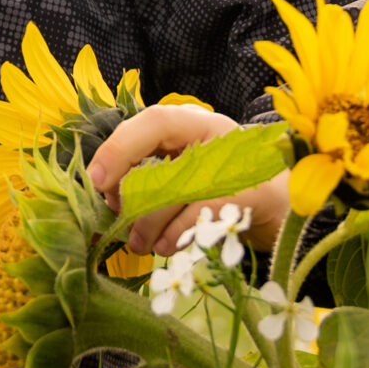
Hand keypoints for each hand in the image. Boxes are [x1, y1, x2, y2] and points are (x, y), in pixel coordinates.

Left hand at [86, 103, 292, 256]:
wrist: (275, 202)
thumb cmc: (217, 183)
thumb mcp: (180, 169)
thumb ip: (145, 174)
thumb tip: (106, 197)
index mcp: (190, 121)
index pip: (151, 122)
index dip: (118, 149)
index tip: (94, 181)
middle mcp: (213, 133)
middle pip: (161, 162)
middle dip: (131, 200)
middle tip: (119, 223)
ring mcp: (234, 163)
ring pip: (175, 194)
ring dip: (149, 226)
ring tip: (142, 243)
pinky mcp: (248, 193)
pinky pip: (197, 216)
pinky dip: (174, 236)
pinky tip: (167, 246)